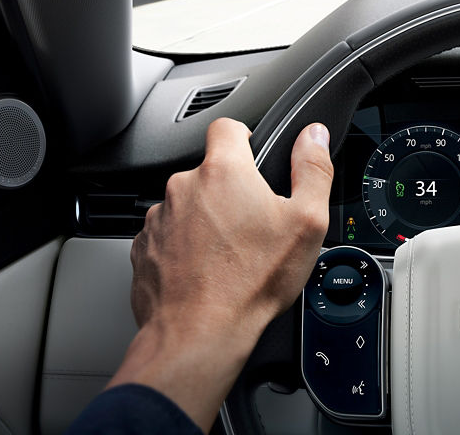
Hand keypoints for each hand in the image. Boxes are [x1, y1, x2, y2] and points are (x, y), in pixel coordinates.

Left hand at [107, 118, 333, 431]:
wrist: (200, 332)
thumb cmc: (251, 281)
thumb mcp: (307, 222)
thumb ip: (313, 169)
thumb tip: (315, 136)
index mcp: (224, 171)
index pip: (227, 127)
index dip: (244, 137)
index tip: (254, 156)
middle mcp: (183, 187)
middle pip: (210, 172)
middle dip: (230, 190)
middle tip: (253, 224)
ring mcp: (159, 219)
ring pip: (188, 205)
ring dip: (206, 219)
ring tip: (230, 253)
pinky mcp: (144, 248)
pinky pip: (169, 235)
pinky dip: (185, 246)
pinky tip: (207, 269)